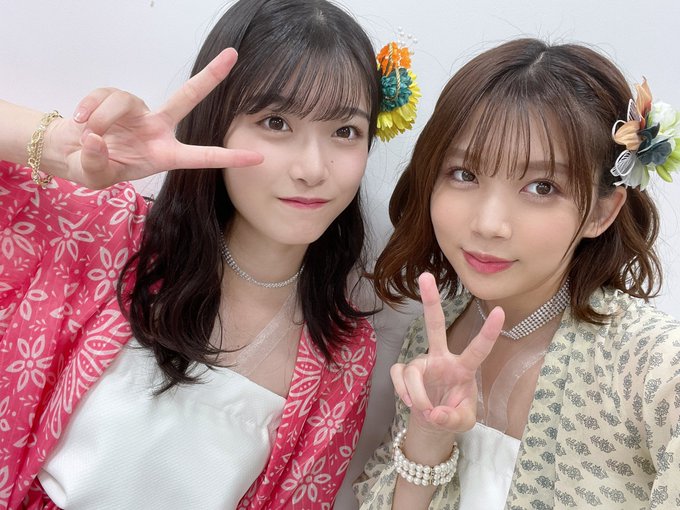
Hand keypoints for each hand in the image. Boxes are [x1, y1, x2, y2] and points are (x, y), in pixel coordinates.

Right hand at [48, 48, 261, 188]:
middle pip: (187, 97)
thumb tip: (96, 138)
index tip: (258, 157)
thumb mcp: (95, 176)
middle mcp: (157, 129)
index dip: (229, 157)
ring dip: (102, 117)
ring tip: (89, 135)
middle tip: (232, 55)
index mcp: (164, 155)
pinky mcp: (115, 98)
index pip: (202, 157)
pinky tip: (79, 122)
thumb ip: (97, 163)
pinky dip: (87, 108)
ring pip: (124, 100)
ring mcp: (138, 111)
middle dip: (210, 76)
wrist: (70, 152)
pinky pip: (103, 96)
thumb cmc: (93, 167)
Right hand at [390, 272, 503, 433]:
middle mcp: (441, 358)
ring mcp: (421, 362)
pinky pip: (398, 376)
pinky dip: (403, 392)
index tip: (500, 312)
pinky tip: (411, 403)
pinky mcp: (404, 370)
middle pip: (435, 324)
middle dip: (430, 301)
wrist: (431, 422)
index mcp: (463, 368)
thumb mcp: (462, 423)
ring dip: (417, 395)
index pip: (478, 349)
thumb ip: (453, 419)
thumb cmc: (453, 414)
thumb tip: (435, 413)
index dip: (488, 332)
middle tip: (425, 275)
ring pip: (413, 370)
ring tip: (424, 410)